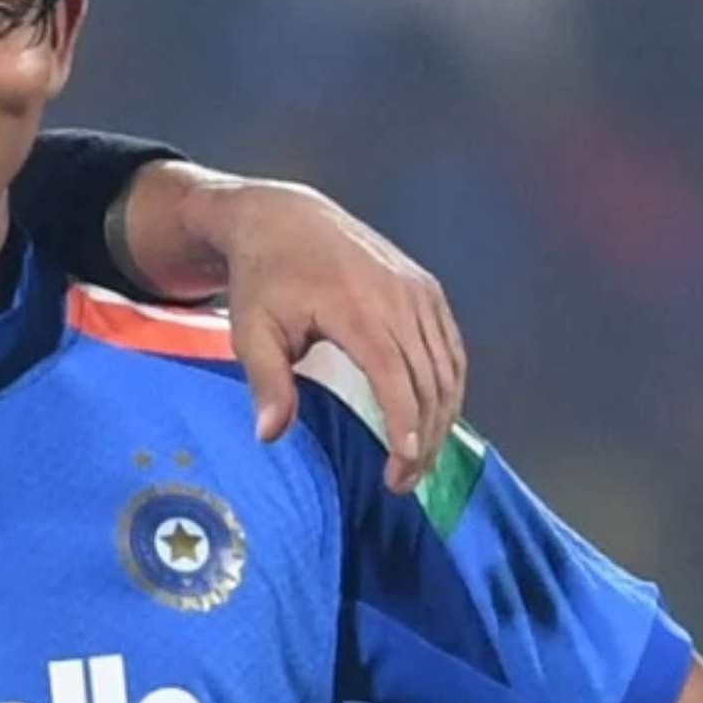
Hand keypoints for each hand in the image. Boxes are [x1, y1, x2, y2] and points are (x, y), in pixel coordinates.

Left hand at [215, 180, 466, 494]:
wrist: (286, 219)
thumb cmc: (265, 279)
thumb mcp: (251, 330)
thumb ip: (266, 382)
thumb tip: (270, 434)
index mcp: (355, 305)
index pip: (394, 376)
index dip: (404, 425)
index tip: (401, 468)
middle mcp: (397, 295)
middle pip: (428, 379)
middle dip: (423, 438)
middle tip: (402, 482)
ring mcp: (417, 290)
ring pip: (447, 367)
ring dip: (440, 420)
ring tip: (417, 461)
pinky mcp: (426, 290)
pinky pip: (450, 348)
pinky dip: (448, 388)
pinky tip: (432, 420)